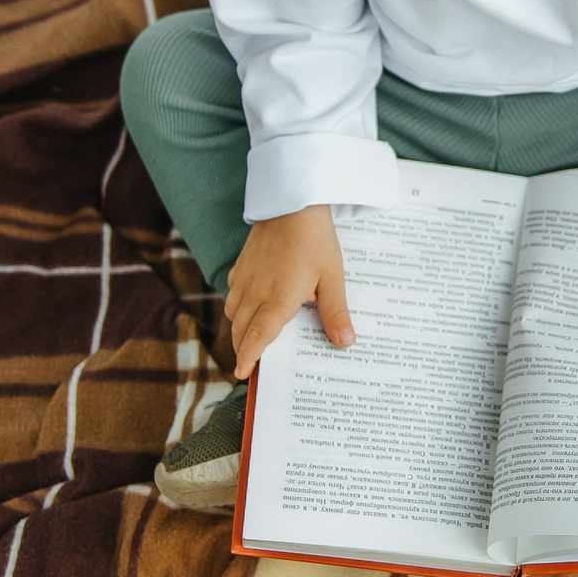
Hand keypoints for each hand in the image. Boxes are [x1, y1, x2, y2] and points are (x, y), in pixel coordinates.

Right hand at [223, 204, 351, 376]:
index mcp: (277, 301)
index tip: (242, 374)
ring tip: (248, 338)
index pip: (256, 338)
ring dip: (238, 329)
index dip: (248, 358)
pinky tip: (248, 304)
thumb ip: (335, 313)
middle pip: (240, 329)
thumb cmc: (314, 240)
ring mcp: (245, 277)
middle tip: (248, 363)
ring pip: (233, 312)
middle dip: (242, 348)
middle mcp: (255, 293)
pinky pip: (232, 292)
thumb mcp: (332, 278)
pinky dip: (236, 306)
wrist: (291, 203)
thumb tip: (345, 343)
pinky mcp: (242, 264)